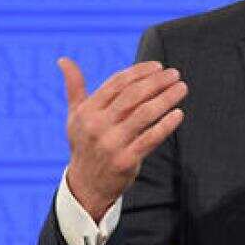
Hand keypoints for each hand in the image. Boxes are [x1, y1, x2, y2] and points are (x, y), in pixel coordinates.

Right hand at [58, 57, 187, 218]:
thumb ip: (74, 87)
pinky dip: (166, 125)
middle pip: (133, 96)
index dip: (139, 72)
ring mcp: (112, 144)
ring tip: (181, 88)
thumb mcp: (75, 116)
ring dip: (166, 98)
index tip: (158, 66)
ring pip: (144, 114)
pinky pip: (150, 139)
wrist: (86, 184)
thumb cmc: (85, 143)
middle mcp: (98, 126)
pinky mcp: (126, 161)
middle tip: (175, 74)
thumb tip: (63, 59)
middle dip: (156, 82)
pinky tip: (178, 113)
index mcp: (87, 111)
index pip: (117, 84)